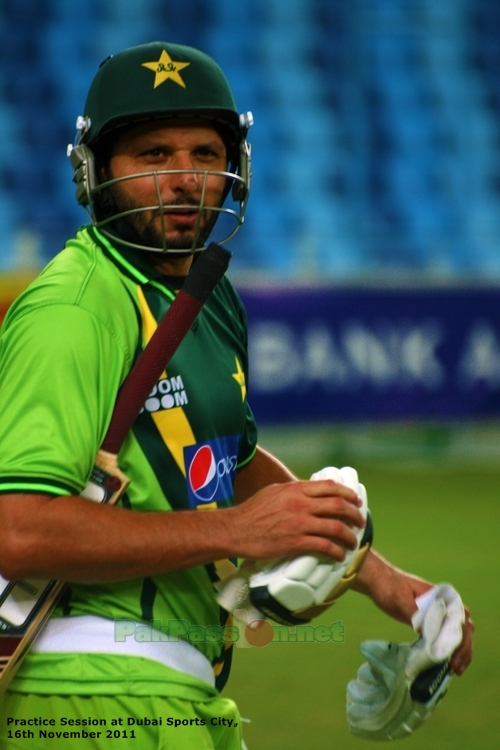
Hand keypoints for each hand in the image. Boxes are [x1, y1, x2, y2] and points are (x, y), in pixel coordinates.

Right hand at [229, 478, 365, 561]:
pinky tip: (339, 555)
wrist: (235, 530)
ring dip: (349, 536)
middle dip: (355, 514)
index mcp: (296, 489)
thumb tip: (309, 493)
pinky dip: (336, 551)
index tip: (356, 501)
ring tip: (353, 542)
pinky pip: (324, 546)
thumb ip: (293, 492)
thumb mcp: (274, 492)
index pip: (330, 487)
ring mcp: (299, 523)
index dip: (348, 493)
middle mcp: (300, 503)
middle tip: (360, 522)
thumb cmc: (252, 512)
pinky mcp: (296, 542)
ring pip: (336, 527)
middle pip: (338, 505)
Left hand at [352, 550, 473, 674]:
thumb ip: (412, 611)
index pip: (460, 616)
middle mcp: (443, 606)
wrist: (378, 583)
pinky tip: (446, 664)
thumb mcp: (399, 597)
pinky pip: (444, 637)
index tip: (454, 650)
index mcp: (440, 597)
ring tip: (455, 670)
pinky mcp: (430, 623)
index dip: (461, 635)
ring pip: (457, 634)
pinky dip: (448, 650)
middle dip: (463, 648)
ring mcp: (438, 615)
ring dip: (459, 652)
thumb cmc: (389, 586)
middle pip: (463, 628)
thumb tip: (424, 631)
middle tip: (455, 667)